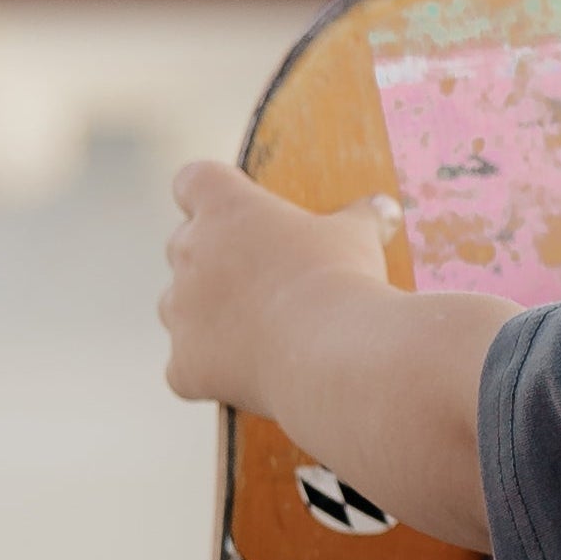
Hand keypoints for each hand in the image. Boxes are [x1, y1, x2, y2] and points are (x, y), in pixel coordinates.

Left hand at [159, 162, 392, 414]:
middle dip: (213, 261)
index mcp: (225, 206)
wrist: (333, 353)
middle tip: (261, 279)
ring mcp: (180, 311)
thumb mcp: (359, 236)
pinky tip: (244, 378)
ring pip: (176, 306)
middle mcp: (189, 252)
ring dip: (205, 314)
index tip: (237, 211)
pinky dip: (207, 371)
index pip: (194, 181)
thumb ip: (362, 217)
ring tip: (255, 329)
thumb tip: (383, 208)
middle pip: (183, 244)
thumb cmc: (343, 279)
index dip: (211, 194)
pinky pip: (184, 366)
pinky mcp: (184, 364)